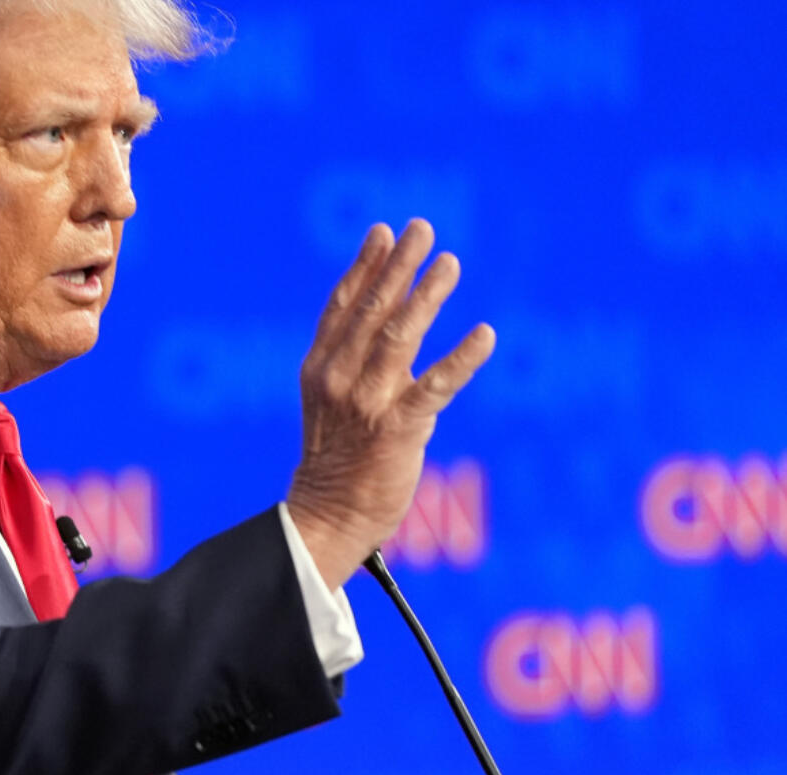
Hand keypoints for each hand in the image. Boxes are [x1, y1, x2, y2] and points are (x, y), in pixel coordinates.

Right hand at [287, 219, 495, 589]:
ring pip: (399, 338)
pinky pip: (435, 386)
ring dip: (426, 297)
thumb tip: (398, 316)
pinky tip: (485, 334)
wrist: (330, 514)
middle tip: (422, 229)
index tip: (384, 232)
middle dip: (398, 267)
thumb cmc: (339, 458)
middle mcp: (338, 378)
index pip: (342, 306)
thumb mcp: (334, 400)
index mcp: (319, 367)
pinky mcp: (397, 429)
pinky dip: (462, 359)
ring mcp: (366, 403)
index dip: (365, 266)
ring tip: (450, 263)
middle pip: (371, 311)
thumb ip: (359, 360)